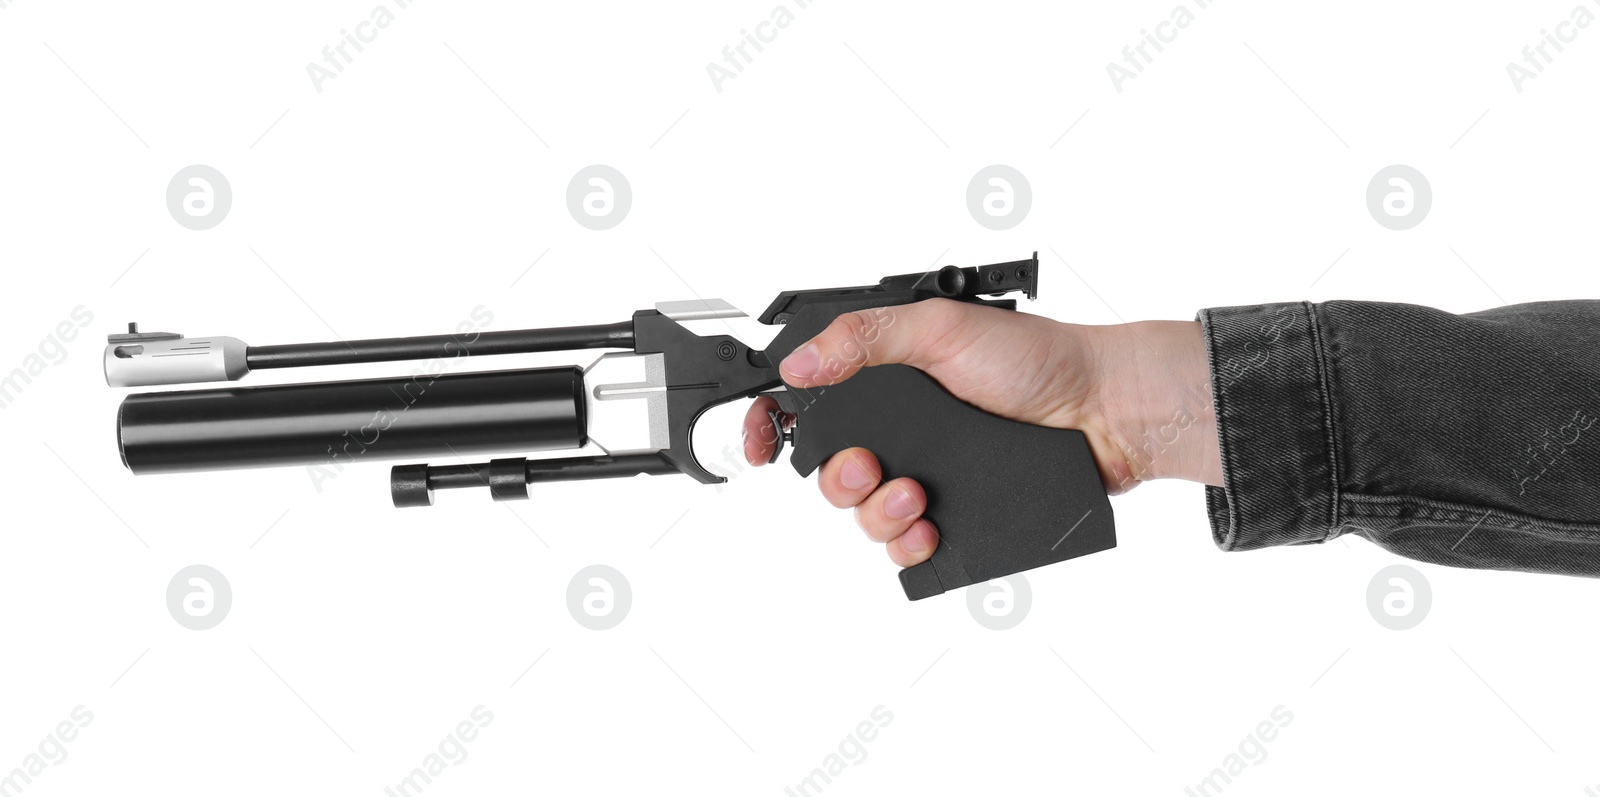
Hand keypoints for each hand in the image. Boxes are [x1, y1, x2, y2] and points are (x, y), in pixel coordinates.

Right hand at [741, 298, 1220, 567]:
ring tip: (915, 497)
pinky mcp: (956, 511)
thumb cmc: (1038, 358)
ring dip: (877, 512)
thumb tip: (798, 365)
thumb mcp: (942, 329)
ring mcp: (928, 472)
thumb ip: (865, 338)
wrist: (1104, 411)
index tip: (757, 443)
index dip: (770, 423)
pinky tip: (928, 529)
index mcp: (886, 375)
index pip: (807, 401)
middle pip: (829, 470)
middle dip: (838, 479)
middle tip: (868, 470)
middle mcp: (902, 427)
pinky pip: (907, 545)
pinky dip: (909, 543)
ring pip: (864, 514)